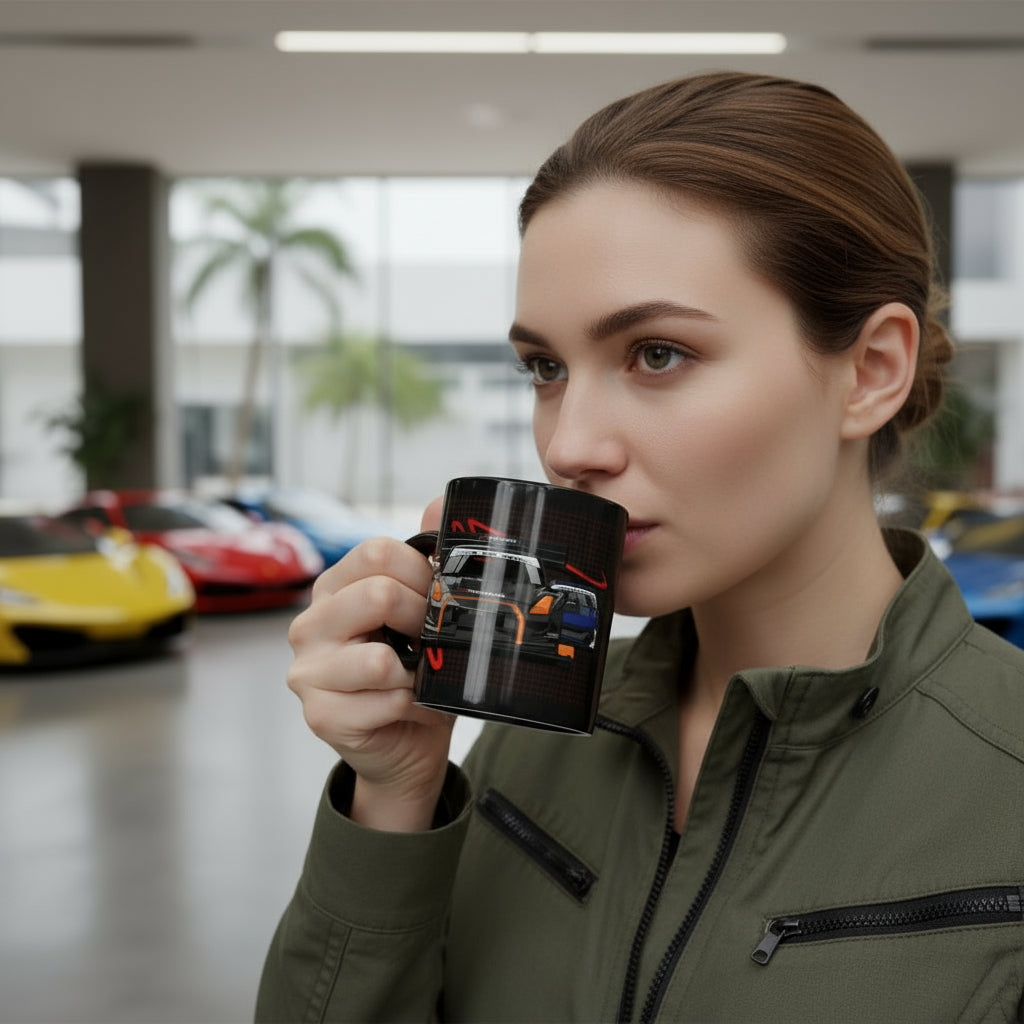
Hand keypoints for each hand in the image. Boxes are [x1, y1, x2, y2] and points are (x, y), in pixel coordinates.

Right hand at [286, 498, 453, 830]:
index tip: (439, 597)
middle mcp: (311, 624)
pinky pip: (385, 701)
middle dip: (424, 619)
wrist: (406, 740)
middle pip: (377, 594)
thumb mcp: (424, 610)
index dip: (423, 573)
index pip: (377, 552)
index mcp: (334, 588)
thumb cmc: (414, 669)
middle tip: (434, 639)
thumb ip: (429, 557)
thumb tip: (443, 503)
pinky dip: (415, 705)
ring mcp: (308, 671)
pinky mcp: (320, 715)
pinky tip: (411, 708)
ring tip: (420, 676)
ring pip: (378, 659)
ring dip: (418, 671)